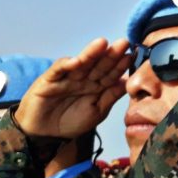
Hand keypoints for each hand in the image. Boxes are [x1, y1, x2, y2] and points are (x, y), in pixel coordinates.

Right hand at [14, 38, 130, 138]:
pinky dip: (66, 65)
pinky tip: (77, 61)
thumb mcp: (97, 112)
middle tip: (123, 43)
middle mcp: (84, 78)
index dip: (121, 65)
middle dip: (110, 54)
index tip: (132, 56)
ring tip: (102, 43)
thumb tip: (127, 82)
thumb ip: (111, 96)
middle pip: (99, 64)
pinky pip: (58, 70)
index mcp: (97, 86)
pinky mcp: (49, 79)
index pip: (111, 73)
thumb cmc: (71, 122)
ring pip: (81, 63)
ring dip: (91, 53)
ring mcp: (67, 77)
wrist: (44, 135)